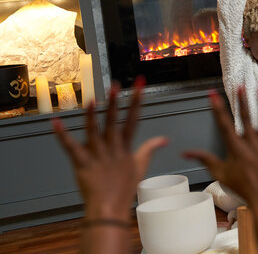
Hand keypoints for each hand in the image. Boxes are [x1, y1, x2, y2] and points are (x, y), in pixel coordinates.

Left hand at [52, 77, 167, 220]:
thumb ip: (150, 149)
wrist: (109, 209)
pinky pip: (70, 147)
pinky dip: (62, 135)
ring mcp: (97, 156)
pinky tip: (55, 122)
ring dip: (92, 116)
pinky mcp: (82, 164)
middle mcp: (112, 149)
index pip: (133, 120)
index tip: (139, 86)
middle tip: (115, 86)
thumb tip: (164, 139)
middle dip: (115, 103)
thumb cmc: (124, 189)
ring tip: (92, 100)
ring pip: (93, 131)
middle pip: (113, 122)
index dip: (136, 101)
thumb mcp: (140, 166)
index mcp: (125, 148)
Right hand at [184, 87, 257, 204]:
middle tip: (240, 86)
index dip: (217, 107)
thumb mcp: (220, 173)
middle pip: (245, 117)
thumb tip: (185, 153)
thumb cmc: (243, 187)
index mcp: (236, 148)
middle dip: (242, 100)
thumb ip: (204, 159)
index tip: (212, 94)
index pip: (224, 124)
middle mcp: (251, 144)